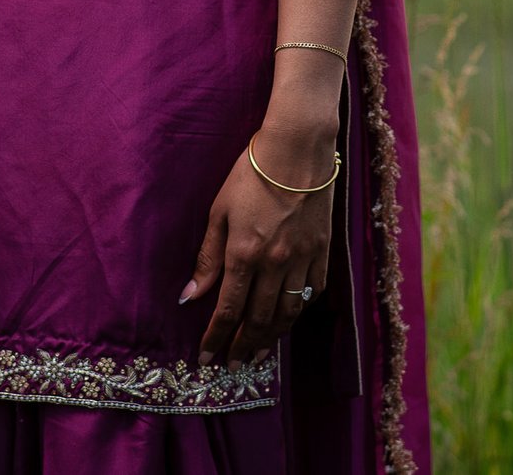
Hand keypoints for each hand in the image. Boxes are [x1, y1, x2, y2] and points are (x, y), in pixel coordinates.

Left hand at [183, 120, 336, 365]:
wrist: (298, 148)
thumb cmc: (250, 173)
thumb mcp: (219, 211)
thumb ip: (207, 258)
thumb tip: (189, 297)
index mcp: (243, 254)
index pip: (227, 310)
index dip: (216, 338)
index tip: (207, 358)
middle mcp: (274, 263)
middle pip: (259, 319)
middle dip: (243, 345)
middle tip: (234, 364)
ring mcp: (302, 258)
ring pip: (288, 311)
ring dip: (272, 337)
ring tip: (260, 353)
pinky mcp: (323, 250)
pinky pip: (312, 290)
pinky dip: (300, 309)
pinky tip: (290, 316)